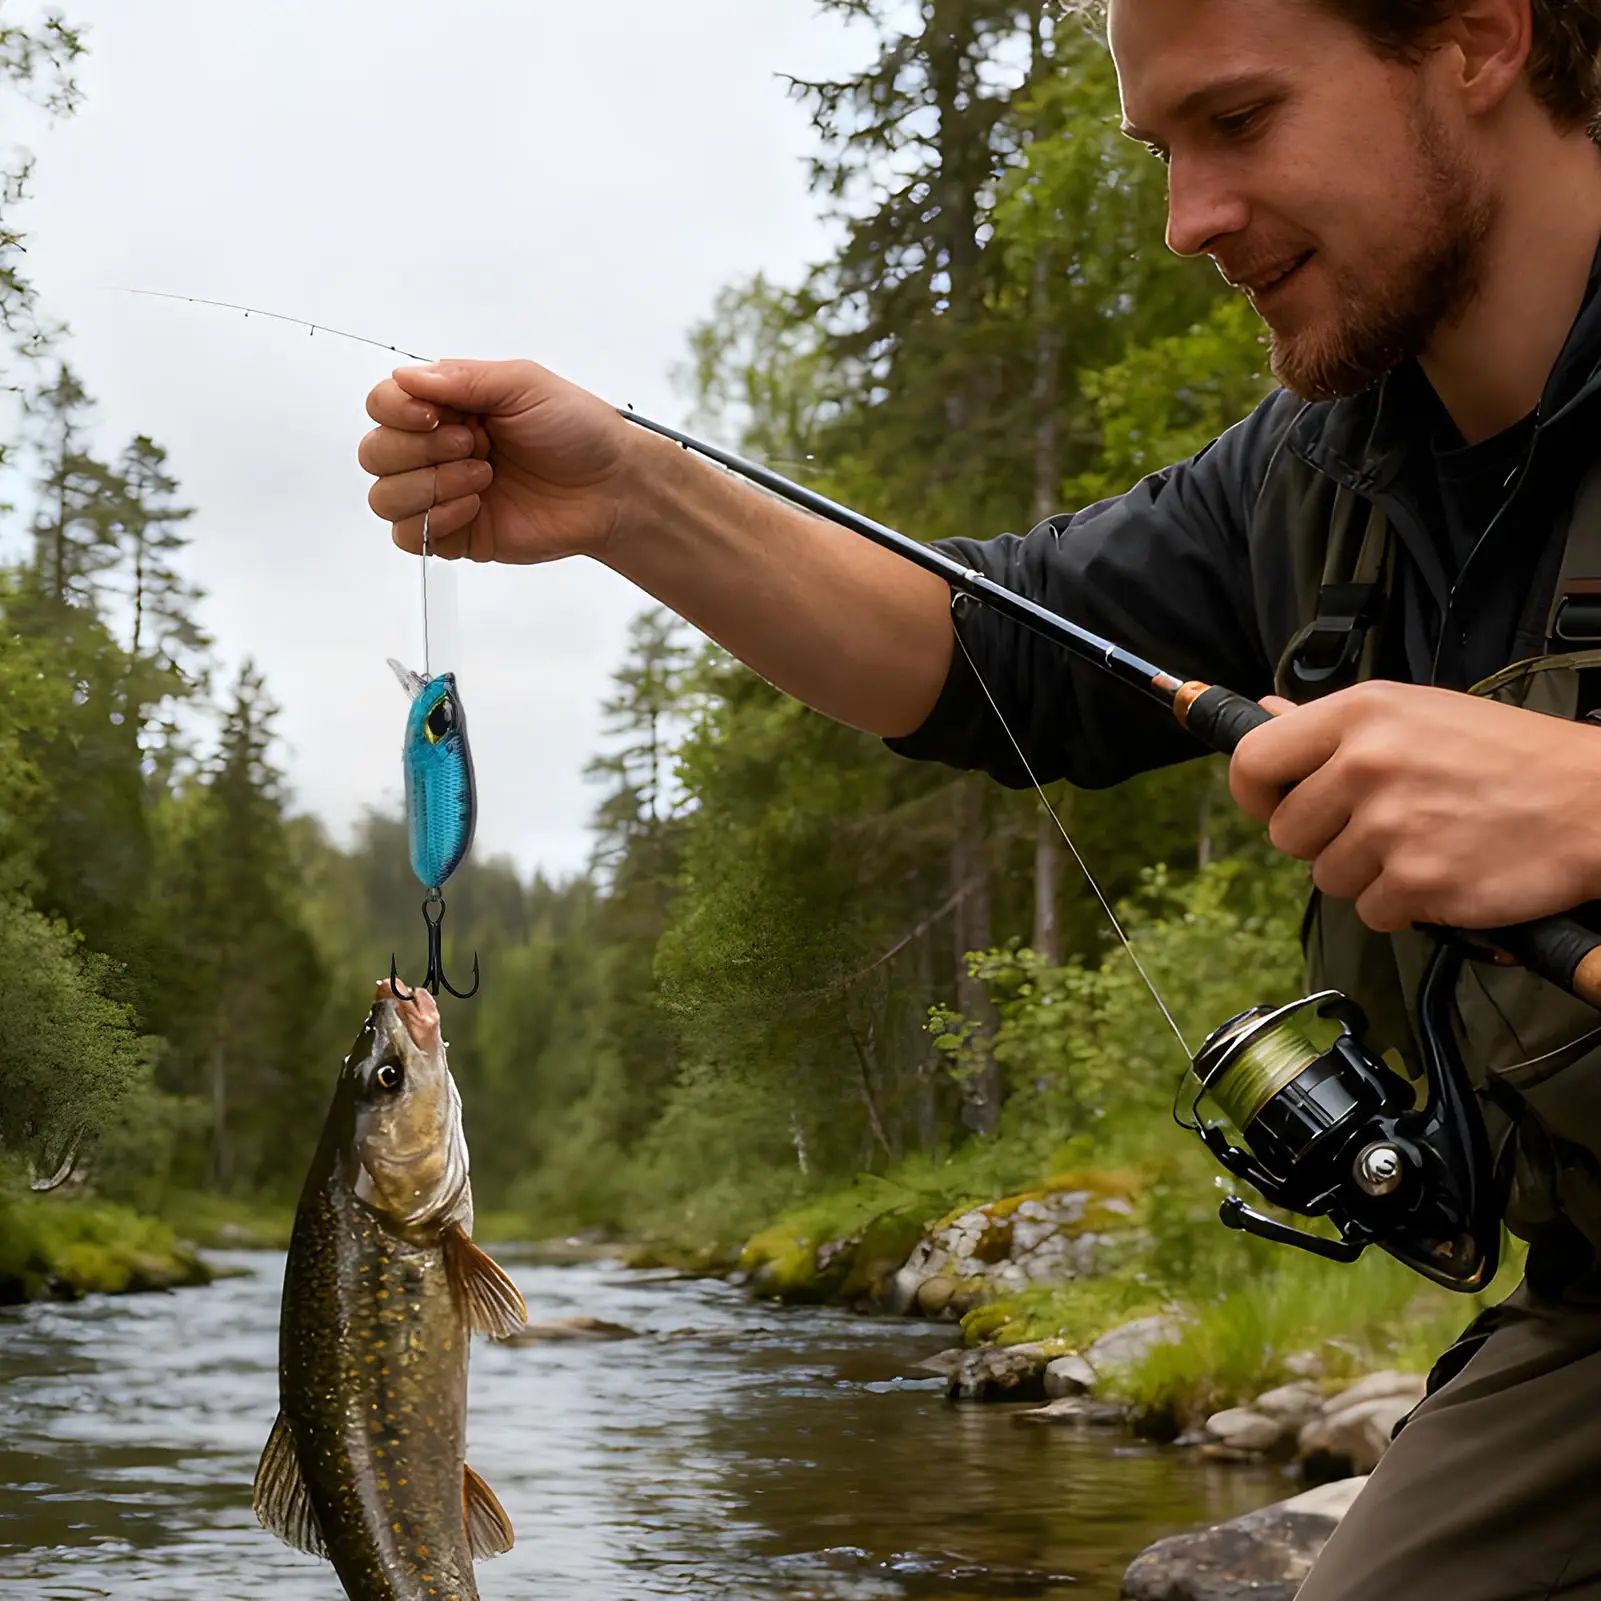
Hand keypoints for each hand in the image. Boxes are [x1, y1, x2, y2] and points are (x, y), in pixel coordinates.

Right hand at [359, 359, 635, 562]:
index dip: (395, 411)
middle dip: (418, 449)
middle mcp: (436, 449)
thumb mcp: (523, 384)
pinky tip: (476, 505)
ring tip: (483, 476)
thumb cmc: (578, 431)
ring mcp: (444, 494)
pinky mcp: (457, 535)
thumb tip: (405, 377)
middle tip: (476, 446)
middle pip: (374, 453)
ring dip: (429, 486)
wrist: (612, 487)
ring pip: (384, 498)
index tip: (436, 415)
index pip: (382, 405)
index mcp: (448, 407)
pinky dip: (436, 519)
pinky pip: (410, 537)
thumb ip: (463, 378)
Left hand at [1229, 680, 1600, 931]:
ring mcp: (1390, 826)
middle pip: (1286, 832)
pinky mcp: (1417, 882)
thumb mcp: (1415, 712)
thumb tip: (1265, 713)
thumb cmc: (1508, 755)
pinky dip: (1401, 905)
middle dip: (1323, 840)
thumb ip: (1331, 722)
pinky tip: (1441, 871)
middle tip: (1380, 825)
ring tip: (1422, 843)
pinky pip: (1370, 912)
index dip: (1255, 793)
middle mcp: (1367, 764)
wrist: (1595, 801)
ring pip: (1326, 877)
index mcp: (1361, 713)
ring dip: (1366, 874)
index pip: (1253, 759)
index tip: (1273, 804)